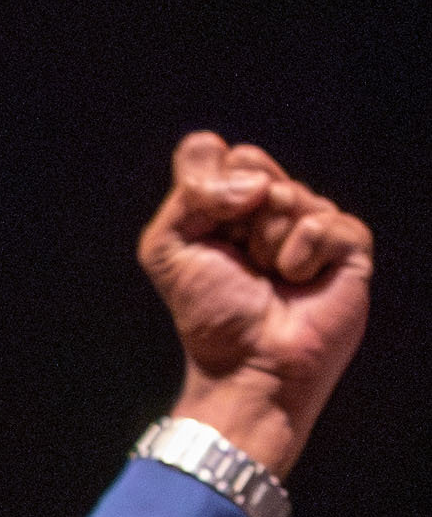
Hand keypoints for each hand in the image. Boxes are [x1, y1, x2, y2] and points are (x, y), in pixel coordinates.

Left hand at [138, 131, 372, 477]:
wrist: (247, 364)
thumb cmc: (209, 313)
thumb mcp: (167, 247)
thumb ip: (190, 193)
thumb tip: (258, 184)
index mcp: (229, 203)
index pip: (217, 152)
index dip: (207, 186)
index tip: (205, 231)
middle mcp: (272, 206)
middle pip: (253, 162)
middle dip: (235, 212)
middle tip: (240, 256)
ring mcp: (313, 223)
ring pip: (288, 193)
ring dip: (266, 241)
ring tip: (269, 276)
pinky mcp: (349, 247)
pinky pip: (324, 221)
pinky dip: (302, 253)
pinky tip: (299, 281)